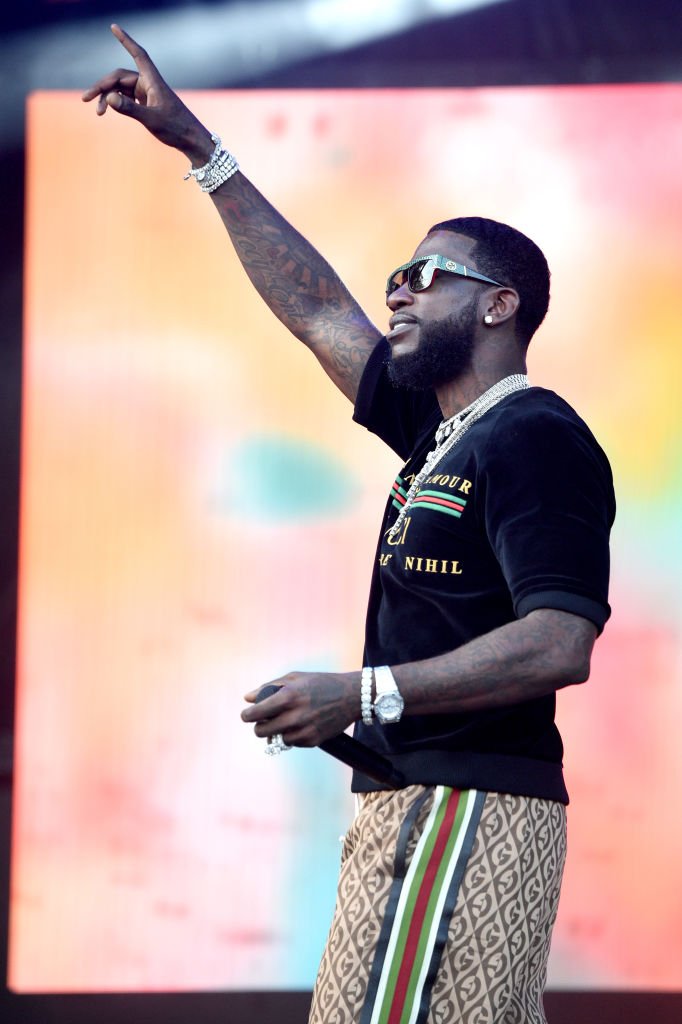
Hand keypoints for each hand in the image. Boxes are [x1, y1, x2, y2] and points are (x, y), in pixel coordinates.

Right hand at [81, 24, 212, 163]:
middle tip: (86, 99)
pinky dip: (116, 102)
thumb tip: (109, 98)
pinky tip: (107, 110)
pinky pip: (125, 96)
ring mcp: (147, 92)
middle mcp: (149, 83)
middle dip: (102, 86)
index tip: (114, 27)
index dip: (126, 40)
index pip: (138, 54)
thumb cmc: (175, 128)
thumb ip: (129, 109)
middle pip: (119, 77)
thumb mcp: (151, 120)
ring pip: (120, 88)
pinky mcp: (146, 102)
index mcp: (153, 81)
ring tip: (98, 112)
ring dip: (107, 97)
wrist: (190, 140)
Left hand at [241, 671, 359, 747]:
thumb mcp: (295, 678)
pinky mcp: (313, 740)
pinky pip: (293, 742)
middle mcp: (295, 715)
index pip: (256, 713)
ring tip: (287, 720)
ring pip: (277, 739)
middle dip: (259, 726)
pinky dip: (293, 735)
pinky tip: (301, 724)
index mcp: (288, 696)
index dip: (247, 716)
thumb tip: (248, 698)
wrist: (351, 696)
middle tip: (264, 721)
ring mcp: (304, 730)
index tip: (246, 716)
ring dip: (277, 731)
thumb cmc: (321, 683)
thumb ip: (270, 687)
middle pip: (261, 731)